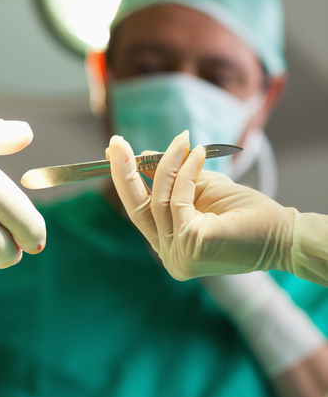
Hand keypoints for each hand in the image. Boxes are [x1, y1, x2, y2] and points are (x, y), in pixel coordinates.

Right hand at [107, 130, 295, 278]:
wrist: (282, 233)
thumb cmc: (245, 212)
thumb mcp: (201, 190)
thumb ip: (171, 178)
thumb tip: (141, 156)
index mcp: (170, 247)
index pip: (139, 212)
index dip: (125, 180)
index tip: (116, 151)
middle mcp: (170, 257)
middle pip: (137, 209)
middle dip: (124, 172)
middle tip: (115, 142)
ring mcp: (179, 255)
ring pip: (159, 200)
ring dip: (169, 164)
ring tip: (182, 140)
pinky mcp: (192, 244)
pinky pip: (178, 199)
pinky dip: (185, 172)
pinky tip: (197, 154)